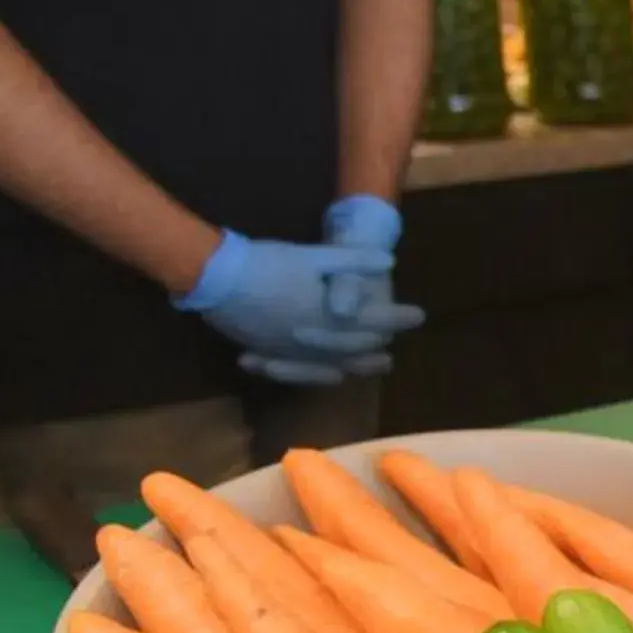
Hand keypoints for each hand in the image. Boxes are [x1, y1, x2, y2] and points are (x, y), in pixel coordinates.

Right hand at [174, 214, 424, 387]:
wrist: (213, 277)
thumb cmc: (266, 263)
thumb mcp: (312, 256)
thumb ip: (351, 261)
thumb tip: (389, 261)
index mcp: (329, 315)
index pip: (374, 320)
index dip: (398, 317)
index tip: (419, 316)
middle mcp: (314, 340)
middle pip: (354, 349)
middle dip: (377, 348)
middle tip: (394, 351)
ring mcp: (289, 351)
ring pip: (329, 366)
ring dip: (354, 368)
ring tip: (372, 367)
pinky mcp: (268, 353)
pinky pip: (298, 372)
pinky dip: (317, 374)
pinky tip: (329, 376)